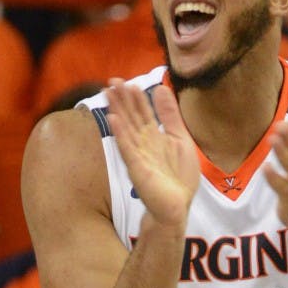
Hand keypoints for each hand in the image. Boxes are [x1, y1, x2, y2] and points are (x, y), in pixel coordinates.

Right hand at [105, 78, 199, 227]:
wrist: (177, 206)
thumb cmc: (178, 177)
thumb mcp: (180, 139)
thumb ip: (170, 116)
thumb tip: (161, 88)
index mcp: (153, 136)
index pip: (142, 112)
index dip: (134, 97)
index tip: (126, 81)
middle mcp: (143, 143)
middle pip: (130, 116)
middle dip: (121, 99)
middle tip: (111, 80)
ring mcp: (138, 155)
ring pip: (126, 128)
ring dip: (116, 110)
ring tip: (108, 93)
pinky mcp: (137, 168)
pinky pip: (127, 148)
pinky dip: (120, 133)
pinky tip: (113, 119)